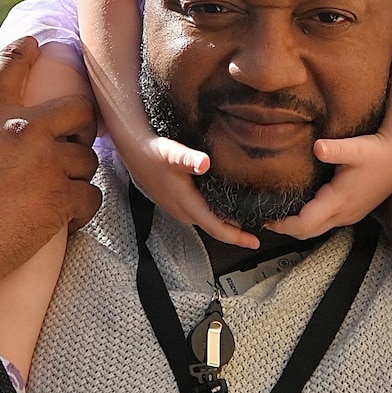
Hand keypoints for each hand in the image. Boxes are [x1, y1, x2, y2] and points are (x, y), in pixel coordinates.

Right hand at [0, 36, 103, 341]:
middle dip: (83, 123)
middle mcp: (22, 131)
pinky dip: (81, 210)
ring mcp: (46, 163)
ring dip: (77, 176)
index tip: (35, 45)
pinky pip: (91, 196)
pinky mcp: (61, 199)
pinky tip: (66, 220)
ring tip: (57, 196)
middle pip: (78, 108)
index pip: (10, 66)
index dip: (26, 51)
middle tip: (77, 139)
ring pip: (87, 159)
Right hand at [116, 124, 259, 248]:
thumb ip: (188, 159)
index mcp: (187, 204)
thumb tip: (203, 163)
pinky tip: (221, 205)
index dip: (237, 237)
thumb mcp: (172, 153)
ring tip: (244, 219)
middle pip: (214, 228)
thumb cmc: (153, 152)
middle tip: (257, 231)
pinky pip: (199, 214)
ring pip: (206, 221)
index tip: (255, 242)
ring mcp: (178, 208)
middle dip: (235, 232)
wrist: (134, 150)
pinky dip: (213, 214)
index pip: (216, 228)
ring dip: (223, 223)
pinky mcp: (175, 202)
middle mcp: (183, 211)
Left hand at [265, 129, 391, 238]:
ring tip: (280, 213)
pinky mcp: (353, 211)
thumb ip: (335, 149)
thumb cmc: (377, 152)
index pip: (305, 224)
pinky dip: (311, 221)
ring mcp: (350, 215)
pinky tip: (302, 207)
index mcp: (339, 201)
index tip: (267, 217)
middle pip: (308, 232)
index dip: (284, 225)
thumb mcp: (356, 148)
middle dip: (286, 229)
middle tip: (267, 218)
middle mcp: (344, 213)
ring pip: (318, 229)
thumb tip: (318, 147)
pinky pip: (327, 223)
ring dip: (298, 226)